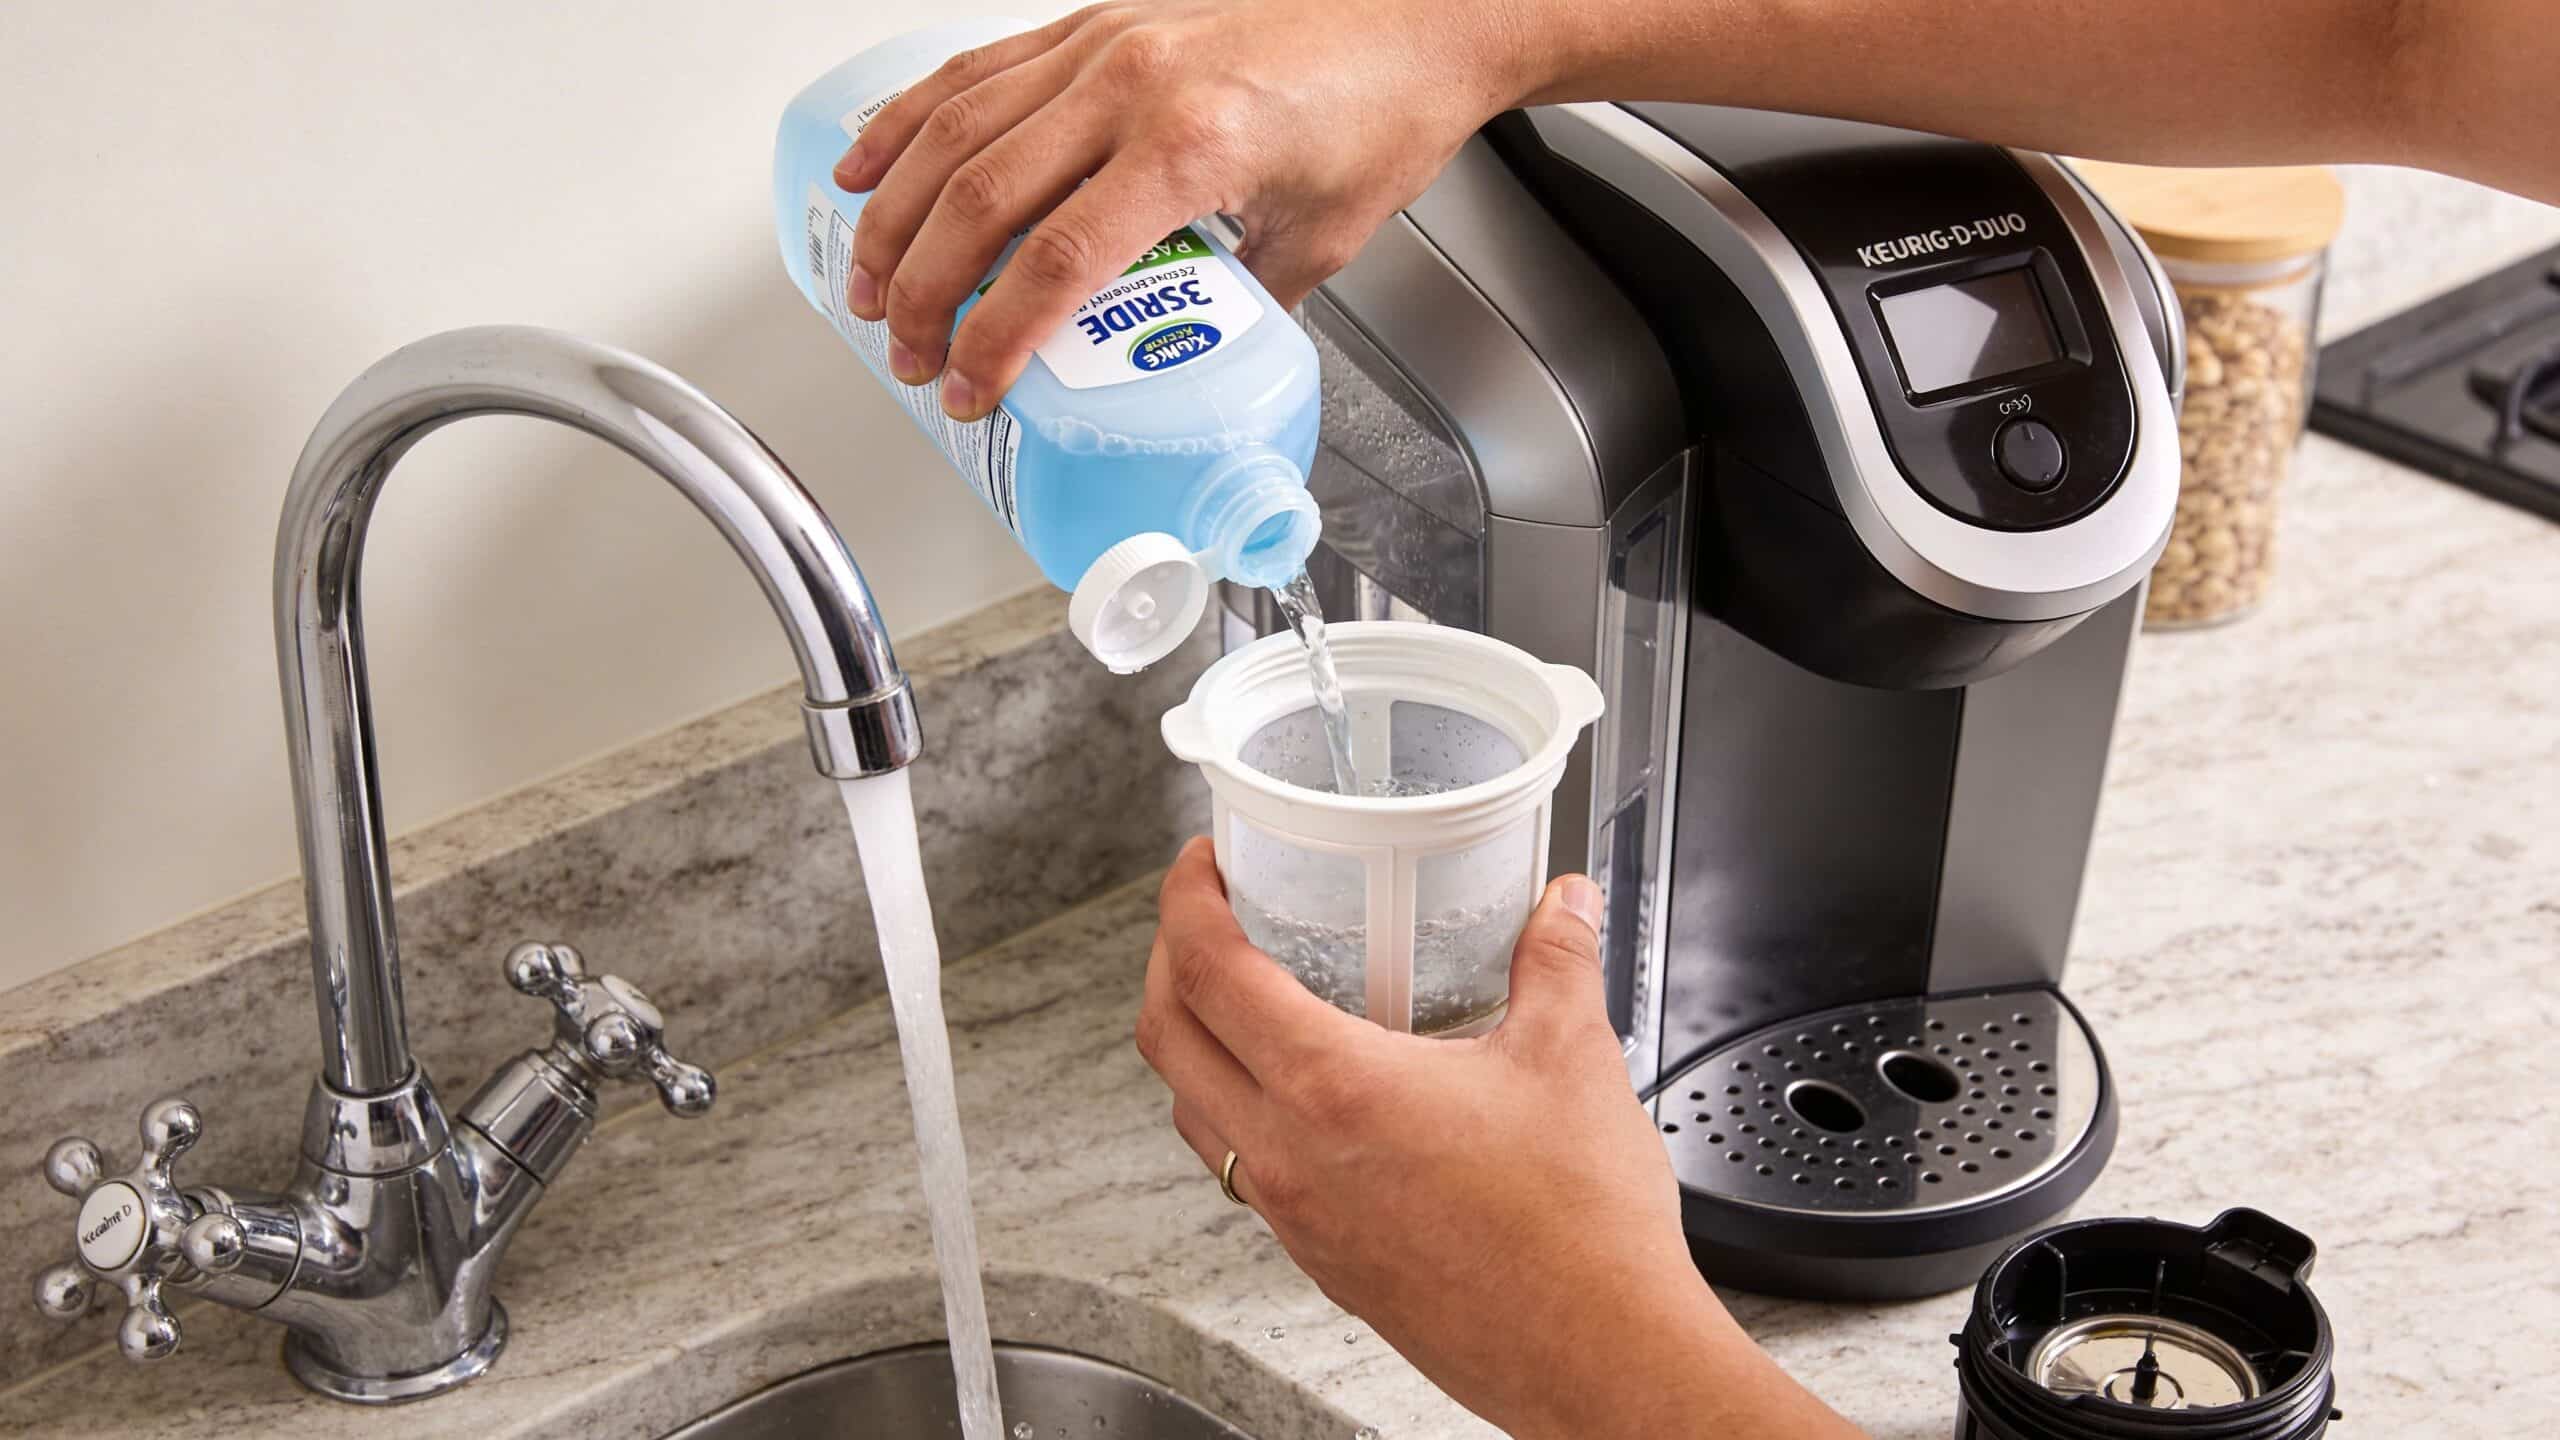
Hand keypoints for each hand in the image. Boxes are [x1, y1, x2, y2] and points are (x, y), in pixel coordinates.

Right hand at [831, 0, 1533, 418]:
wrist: (1422, 11)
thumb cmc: (1383, 108)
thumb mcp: (1319, 239)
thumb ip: (1233, 306)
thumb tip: (1174, 366)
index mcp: (1194, 144)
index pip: (1061, 261)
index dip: (997, 339)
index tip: (970, 390)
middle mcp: (1135, 82)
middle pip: (983, 197)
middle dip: (927, 292)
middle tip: (909, 357)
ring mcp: (1105, 41)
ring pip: (956, 127)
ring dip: (896, 216)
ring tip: (869, 288)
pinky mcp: (1095, 20)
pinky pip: (976, 69)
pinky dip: (909, 120)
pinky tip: (867, 167)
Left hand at [1136, 839, 1863, 1438]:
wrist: (1598, 1356)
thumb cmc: (1581, 1233)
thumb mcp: (1572, 1058)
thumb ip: (1557, 960)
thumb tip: (1562, 904)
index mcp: (1333, 1090)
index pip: (1207, 971)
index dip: (1186, 901)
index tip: (1201, 864)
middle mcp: (1290, 1157)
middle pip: (1165, 1037)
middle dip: (1168, 959)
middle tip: (1206, 915)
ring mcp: (1295, 1217)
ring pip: (1191, 1110)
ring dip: (1193, 1040)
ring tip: (1241, 995)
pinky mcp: (1319, 1260)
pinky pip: (1238, 1169)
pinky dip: (1236, 1109)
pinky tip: (1303, 1093)